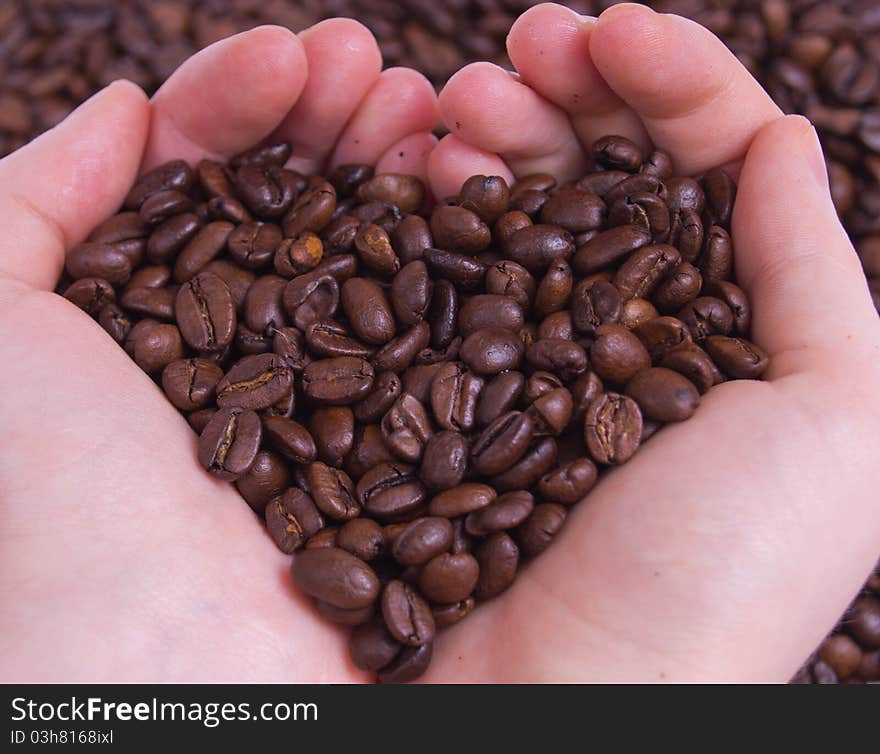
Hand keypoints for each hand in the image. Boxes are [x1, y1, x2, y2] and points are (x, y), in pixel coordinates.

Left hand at [0, 20, 436, 681]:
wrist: (172, 681)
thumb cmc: (53, 511)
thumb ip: (23, 207)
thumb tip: (119, 110)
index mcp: (155, 334)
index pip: (205, 195)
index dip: (244, 112)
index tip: (287, 49)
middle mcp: (252, 366)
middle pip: (301, 219)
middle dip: (334, 126)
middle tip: (375, 65)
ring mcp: (339, 405)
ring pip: (374, 262)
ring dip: (399, 173)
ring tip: (425, 102)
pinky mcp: (412, 447)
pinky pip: (438, 333)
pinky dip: (455, 256)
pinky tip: (472, 190)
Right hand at [419, 3, 879, 681]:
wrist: (576, 704)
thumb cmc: (722, 576)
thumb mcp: (837, 422)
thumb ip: (814, 276)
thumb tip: (788, 138)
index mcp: (719, 333)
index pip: (703, 175)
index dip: (665, 87)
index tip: (609, 28)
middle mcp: (620, 341)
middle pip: (595, 184)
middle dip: (561, 99)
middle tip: (511, 51)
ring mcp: (524, 367)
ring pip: (509, 220)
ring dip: (488, 143)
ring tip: (451, 101)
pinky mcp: (445, 399)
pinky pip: (436, 287)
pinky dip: (425, 218)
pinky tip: (412, 171)